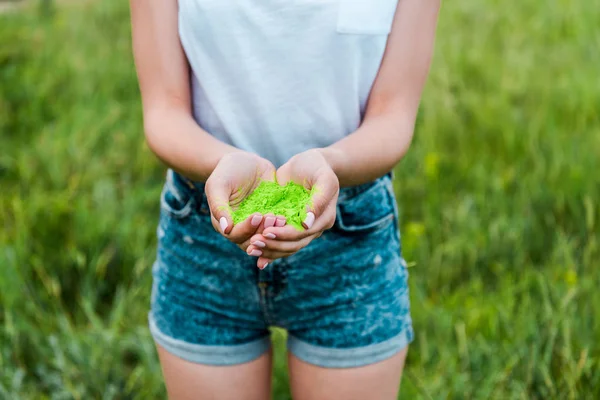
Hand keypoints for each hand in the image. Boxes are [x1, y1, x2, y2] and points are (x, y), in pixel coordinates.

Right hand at [205, 152, 284, 251]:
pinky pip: (279, 228)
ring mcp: (258, 225)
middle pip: (253, 242)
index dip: (247, 229)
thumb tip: (225, 228)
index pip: (236, 236)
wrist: (245, 161)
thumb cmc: (226, 172)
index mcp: (226, 224)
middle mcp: (242, 229)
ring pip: (267, 238)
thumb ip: (219, 206)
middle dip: (263, 232)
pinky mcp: (271, 217)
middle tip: (271, 217)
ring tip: (281, 218)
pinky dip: (284, 227)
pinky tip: (288, 217)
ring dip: (275, 232)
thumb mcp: (218, 185)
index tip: (257, 215)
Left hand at [245, 149, 339, 268]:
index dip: (285, 235)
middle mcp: (314, 228)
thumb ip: (319, 200)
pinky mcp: (289, 225)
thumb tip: (307, 224)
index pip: (303, 234)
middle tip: (254, 242)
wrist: (309, 163)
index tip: (266, 232)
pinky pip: (279, 241)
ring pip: (286, 247)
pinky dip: (268, 248)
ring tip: (251, 249)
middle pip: (293, 245)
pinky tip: (253, 252)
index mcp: (324, 219)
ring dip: (268, 250)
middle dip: (273, 245)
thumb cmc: (317, 167)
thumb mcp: (324, 179)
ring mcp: (301, 229)